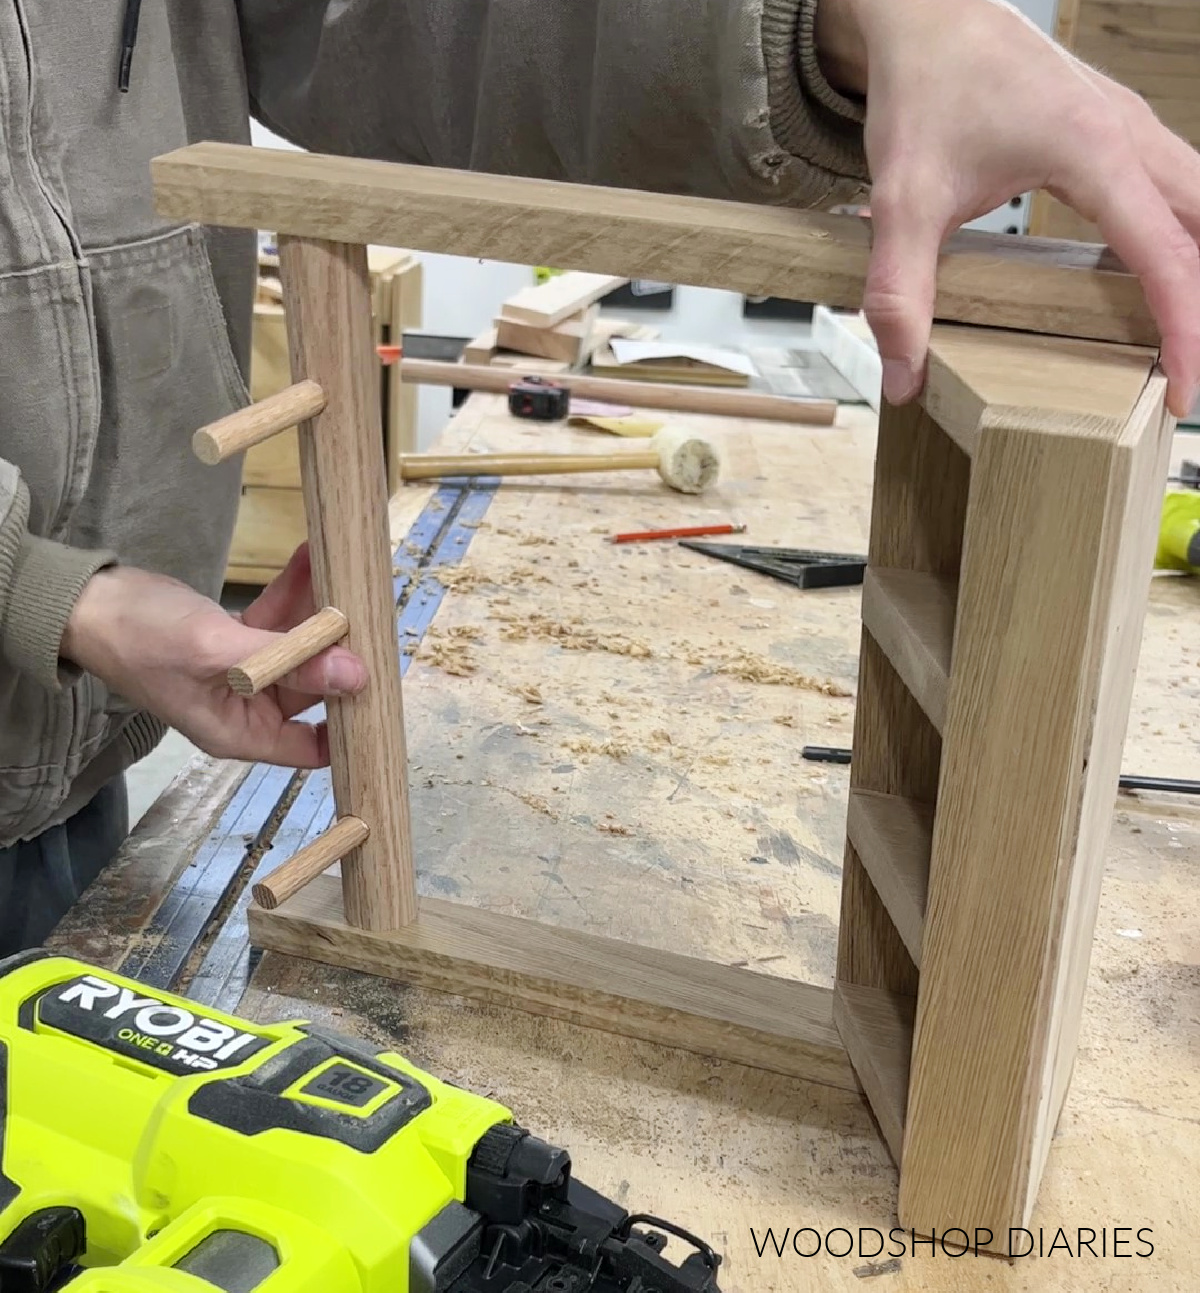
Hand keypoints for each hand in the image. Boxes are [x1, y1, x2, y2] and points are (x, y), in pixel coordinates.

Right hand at [61, 544, 366, 766]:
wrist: (89, 601)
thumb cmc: (142, 637)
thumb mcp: (218, 651)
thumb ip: (288, 662)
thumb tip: (356, 676)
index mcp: (240, 732)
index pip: (312, 747)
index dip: (351, 727)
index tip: (384, 692)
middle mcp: (247, 708)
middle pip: (313, 688)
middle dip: (342, 654)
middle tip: (375, 617)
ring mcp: (243, 673)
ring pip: (301, 648)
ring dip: (323, 613)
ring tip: (350, 578)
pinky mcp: (237, 639)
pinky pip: (279, 620)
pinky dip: (296, 592)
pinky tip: (312, 557)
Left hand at [817, 0, 1199, 417]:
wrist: (927, 16)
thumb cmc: (923, 92)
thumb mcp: (900, 203)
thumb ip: (899, 295)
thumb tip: (903, 381)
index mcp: (1095, 153)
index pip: (1168, 260)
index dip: (1184, 334)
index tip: (1181, 394)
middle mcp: (1131, 136)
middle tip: (1187, 377)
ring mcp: (1132, 127)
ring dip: (1199, 269)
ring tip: (1182, 340)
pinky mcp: (1118, 130)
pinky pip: (1177, 189)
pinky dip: (1184, 238)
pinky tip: (1165, 280)